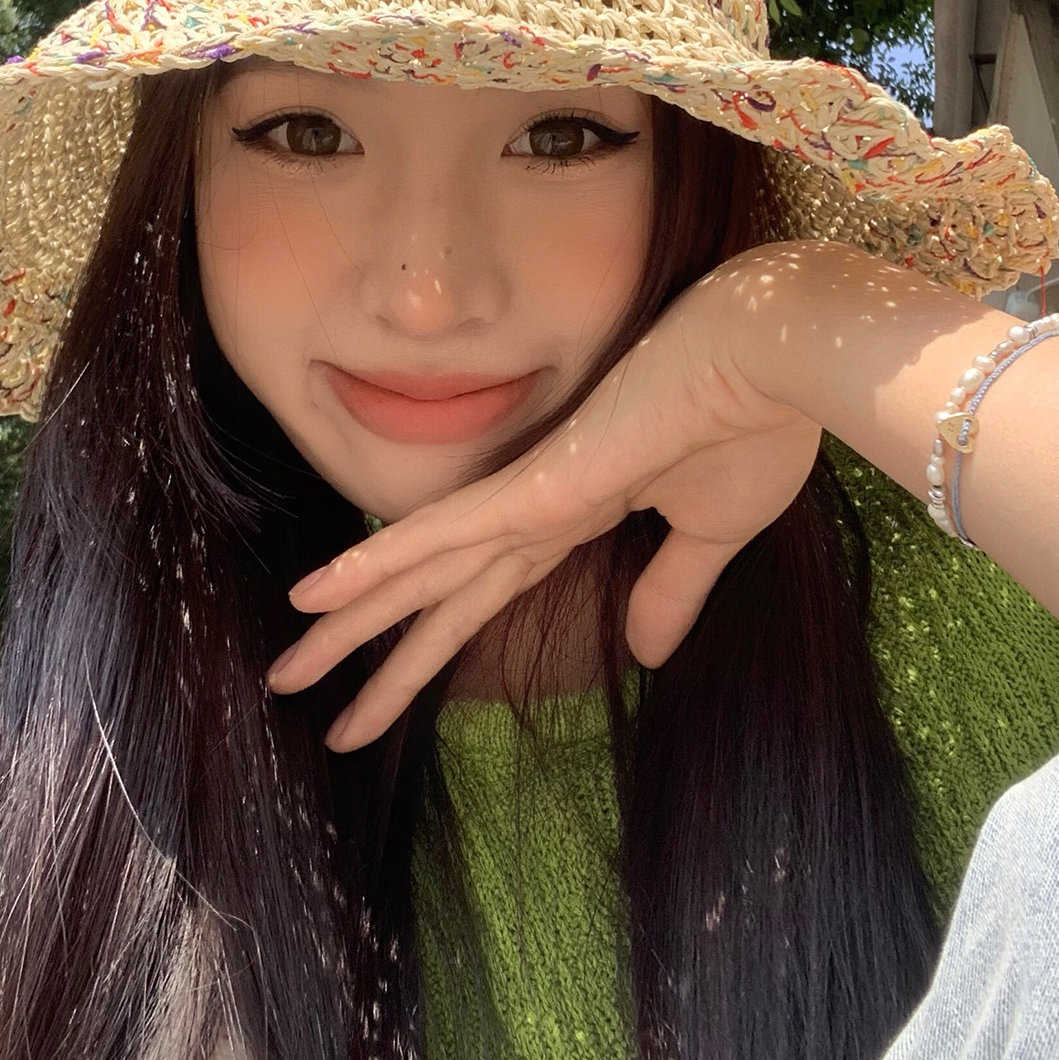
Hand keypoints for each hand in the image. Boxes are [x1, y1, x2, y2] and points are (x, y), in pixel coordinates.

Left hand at [264, 263, 819, 749]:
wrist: (774, 360)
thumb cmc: (755, 430)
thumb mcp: (711, 534)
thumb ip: (671, 590)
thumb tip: (646, 657)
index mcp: (574, 517)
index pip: (484, 599)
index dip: (429, 650)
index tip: (382, 699)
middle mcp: (534, 510)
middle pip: (435, 596)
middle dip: (370, 653)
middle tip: (293, 689)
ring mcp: (529, 497)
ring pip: (420, 574)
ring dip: (351, 624)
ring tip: (284, 672)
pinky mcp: (537, 487)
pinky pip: (441, 535)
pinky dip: (376, 564)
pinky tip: (315, 596)